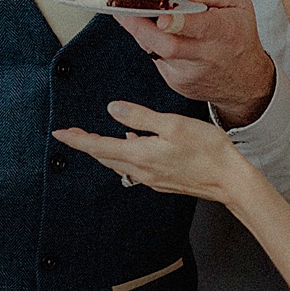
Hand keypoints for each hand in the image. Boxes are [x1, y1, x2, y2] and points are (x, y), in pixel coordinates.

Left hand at [53, 101, 245, 202]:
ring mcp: (152, 179)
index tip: (59, 134)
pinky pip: (135, 168)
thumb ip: (140, 117)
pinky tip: (132, 145)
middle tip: (71, 134)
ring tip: (94, 140)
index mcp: (141, 155)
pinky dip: (125, 156)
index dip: (77, 140)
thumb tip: (112, 109)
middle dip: (86, 145)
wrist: (230, 180)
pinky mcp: (162, 181)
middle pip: (105, 157)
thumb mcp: (172, 124)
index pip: (99, 147)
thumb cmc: (207, 150)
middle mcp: (142, 171)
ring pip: (119, 164)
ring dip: (105, 151)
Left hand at [121, 0, 275, 126]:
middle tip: (122, 10)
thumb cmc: (239, 38)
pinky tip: (153, 32)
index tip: (161, 18)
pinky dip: (151, 43)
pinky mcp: (177, 82)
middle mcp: (206, 55)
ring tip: (128, 13)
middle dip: (141, 28)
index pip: (201, 28)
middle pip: (169, 46)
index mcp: (224, 32)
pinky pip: (156, 59)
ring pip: (156, 52)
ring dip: (140, 31)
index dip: (178, 23)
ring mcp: (189, 73)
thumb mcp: (241, 5)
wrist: (245, 82)